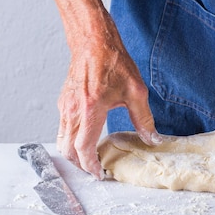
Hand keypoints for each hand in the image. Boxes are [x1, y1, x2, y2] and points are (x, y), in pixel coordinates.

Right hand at [43, 0, 161, 178]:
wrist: (94, 40)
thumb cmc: (114, 62)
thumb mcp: (136, 91)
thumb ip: (144, 119)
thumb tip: (153, 139)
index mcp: (90, 109)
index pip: (84, 148)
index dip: (90, 165)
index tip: (100, 173)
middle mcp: (73, 110)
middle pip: (67, 149)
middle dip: (80, 164)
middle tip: (96, 169)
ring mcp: (65, 106)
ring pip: (62, 139)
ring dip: (74, 153)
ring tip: (92, 157)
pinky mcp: (64, 101)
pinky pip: (63, 127)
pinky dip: (71, 139)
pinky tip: (87, 137)